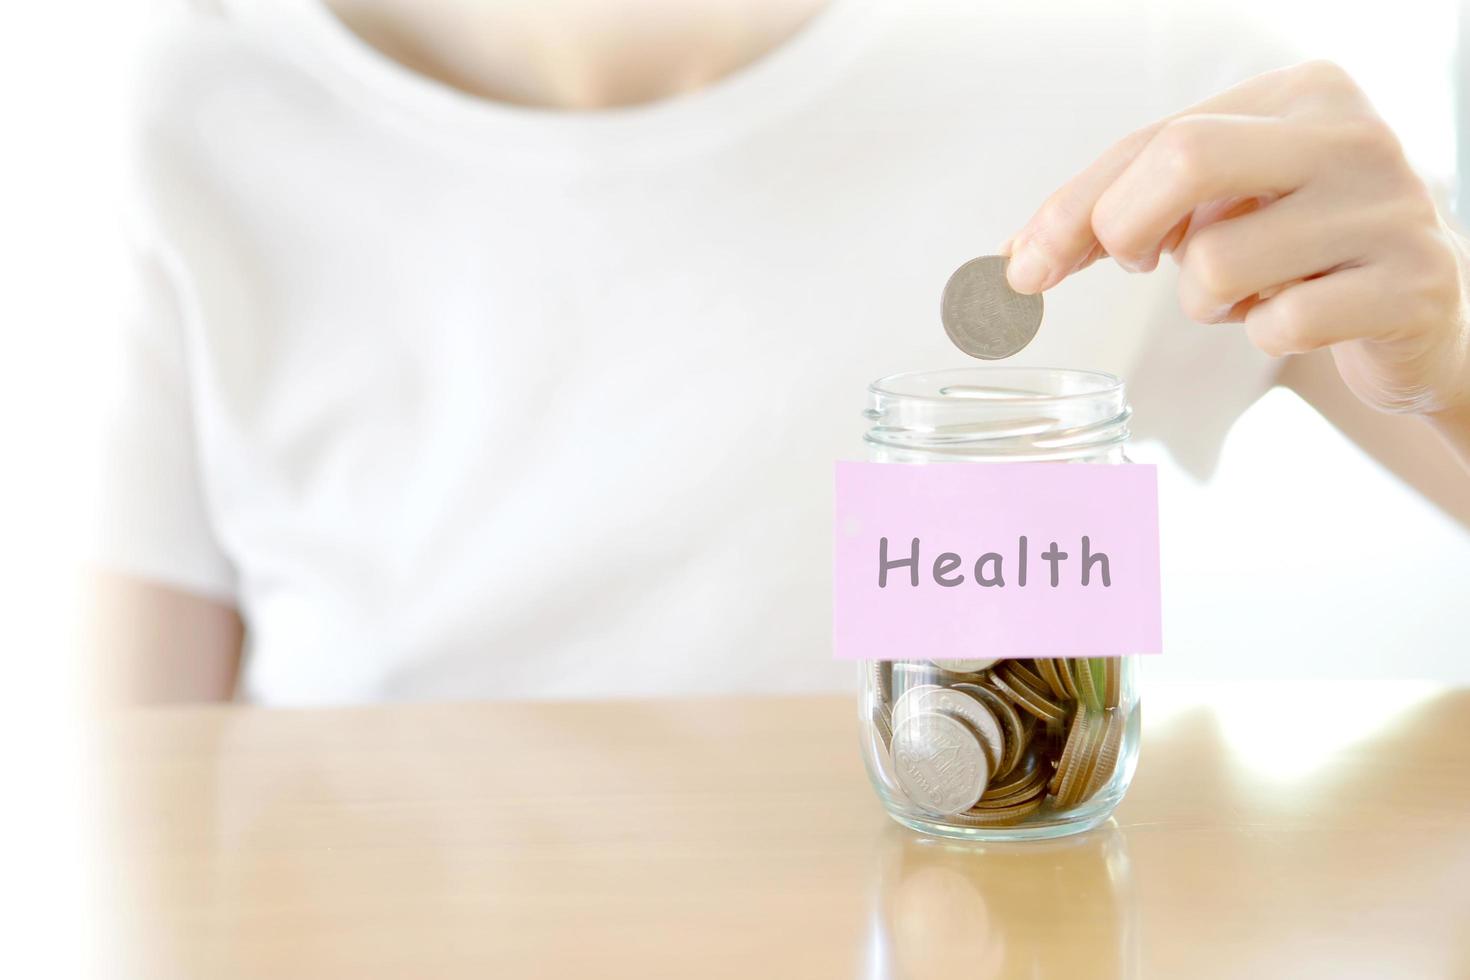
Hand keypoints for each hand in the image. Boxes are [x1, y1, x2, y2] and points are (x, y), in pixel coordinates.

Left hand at [1004, 61, 1469, 429]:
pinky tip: (1300, 318)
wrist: (1423, 312)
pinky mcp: (1410, 286)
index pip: (1156, 138)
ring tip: (1250, 293)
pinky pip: (1281, 325)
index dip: (1075, 206)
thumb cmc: (1304, 251)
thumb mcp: (1222, 205)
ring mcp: (1389, 209)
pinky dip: (1265, 337)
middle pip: (1184, 160)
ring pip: (1219, 262)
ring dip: (1206, 303)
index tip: (1025, 264)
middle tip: (1137, 265)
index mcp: (1301, 94)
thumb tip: (1023, 256)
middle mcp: (1352, 135)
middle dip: (1124, 228)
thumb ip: (1128, 209)